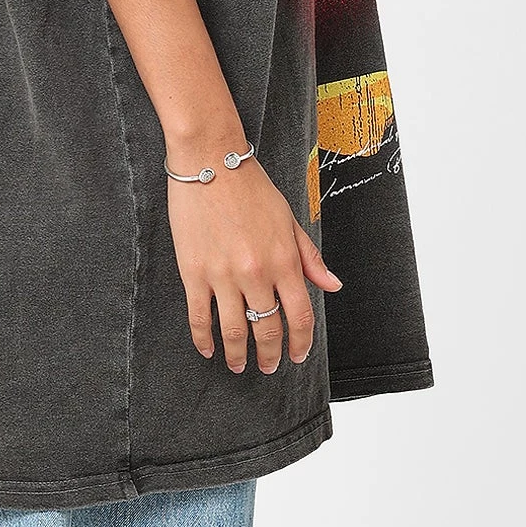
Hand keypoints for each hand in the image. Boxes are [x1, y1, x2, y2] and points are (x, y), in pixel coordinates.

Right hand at [166, 153, 341, 373]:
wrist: (209, 160)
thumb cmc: (251, 186)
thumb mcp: (288, 219)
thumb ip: (310, 257)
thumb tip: (332, 285)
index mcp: (284, 260)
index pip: (300, 316)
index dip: (300, 342)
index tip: (297, 356)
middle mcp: (256, 273)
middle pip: (268, 329)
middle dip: (270, 355)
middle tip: (268, 366)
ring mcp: (223, 275)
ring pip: (234, 331)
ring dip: (238, 355)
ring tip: (239, 364)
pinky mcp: (194, 273)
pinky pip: (199, 317)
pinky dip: (204, 339)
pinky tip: (208, 349)